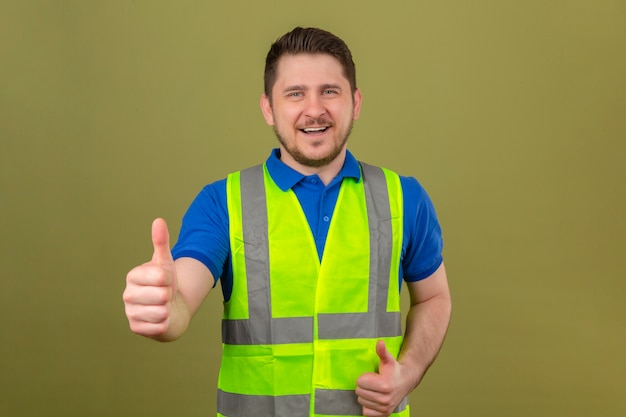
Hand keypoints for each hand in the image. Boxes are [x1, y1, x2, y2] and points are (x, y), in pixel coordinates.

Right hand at [123, 218, 177, 336]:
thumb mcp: (165, 263)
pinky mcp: (136, 329)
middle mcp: (127, 295)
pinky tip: (160, 319)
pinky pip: (160, 326)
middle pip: (162, 295)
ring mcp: (130, 313)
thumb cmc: (166, 284)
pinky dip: (165, 323)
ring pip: (162, 312)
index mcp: (132, 276)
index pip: (161, 276)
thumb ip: (161, 242)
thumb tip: (158, 220)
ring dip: (168, 310)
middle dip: (169, 296)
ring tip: (163, 306)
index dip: (169, 280)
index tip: (165, 281)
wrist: (170, 309)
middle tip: (164, 295)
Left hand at [356, 340, 408, 416]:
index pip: (359, 382)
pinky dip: (368, 406)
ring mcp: (385, 407)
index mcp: (384, 385)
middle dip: (364, 386)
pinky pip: (366, 412)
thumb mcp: (388, 359)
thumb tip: (380, 342)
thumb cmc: (394, 370)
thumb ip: (382, 351)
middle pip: (359, 392)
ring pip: (361, 402)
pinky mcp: (384, 414)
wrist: (406, 381)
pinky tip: (374, 399)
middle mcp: (385, 398)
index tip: (373, 376)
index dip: (364, 377)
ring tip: (374, 390)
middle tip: (373, 382)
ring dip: (365, 396)